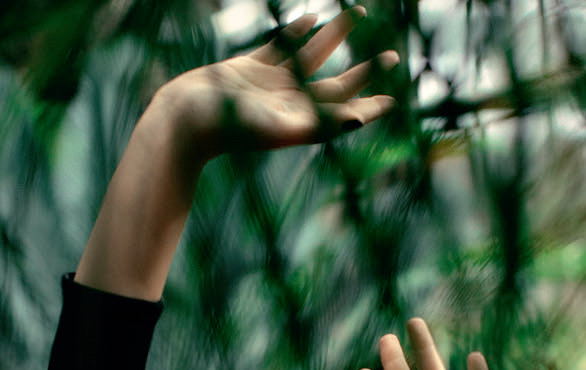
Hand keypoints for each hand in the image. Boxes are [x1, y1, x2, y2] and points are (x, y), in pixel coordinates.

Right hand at [157, 6, 397, 159]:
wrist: (185, 120)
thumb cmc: (228, 129)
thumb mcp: (276, 127)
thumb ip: (317, 125)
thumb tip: (357, 121)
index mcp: (300, 122)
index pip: (344, 113)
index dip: (370, 107)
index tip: (393, 99)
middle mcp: (291, 104)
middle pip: (336, 86)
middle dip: (365, 72)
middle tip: (392, 57)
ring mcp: (271, 85)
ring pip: (312, 58)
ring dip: (336, 38)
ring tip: (357, 15)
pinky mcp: (251, 68)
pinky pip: (282, 46)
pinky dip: (298, 31)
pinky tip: (312, 18)